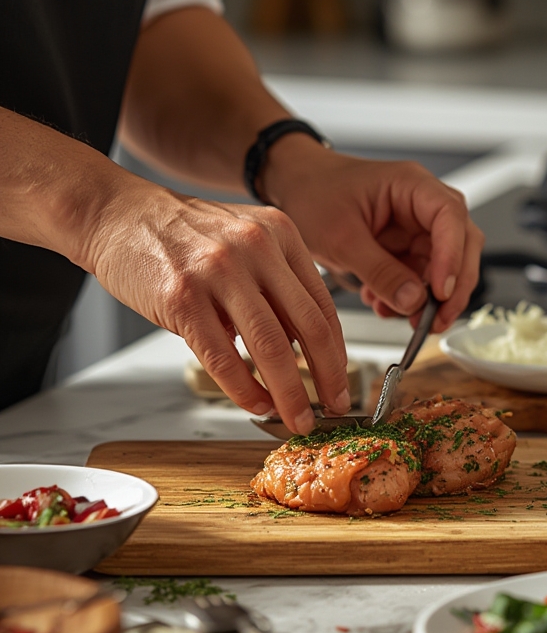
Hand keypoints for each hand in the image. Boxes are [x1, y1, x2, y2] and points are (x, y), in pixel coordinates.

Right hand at [86, 183, 349, 433]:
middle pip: (309, 328)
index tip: (341, 382)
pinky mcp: (182, 297)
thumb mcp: (245, 240)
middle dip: (326, 379)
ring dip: (289, 394)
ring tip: (296, 417)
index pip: (323, 305)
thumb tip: (304, 347)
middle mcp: (256, 248)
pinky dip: (245, 390)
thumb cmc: (182, 235)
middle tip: (332, 408)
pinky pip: (224, 358)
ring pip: (271, 348)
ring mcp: (219, 272)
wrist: (120, 215)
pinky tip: (255, 404)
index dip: (338, 353)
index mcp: (280, 234)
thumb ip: (277, 284)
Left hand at [263, 143, 483, 331]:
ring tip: (403, 318)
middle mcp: (422, 205)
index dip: (452, 256)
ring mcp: (416, 228)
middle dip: (452, 286)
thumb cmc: (314, 193)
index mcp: (411, 186)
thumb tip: (413, 302)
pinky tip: (385, 306)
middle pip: (461, 244)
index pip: (450, 216)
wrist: (293, 190)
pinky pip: (420, 278)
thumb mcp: (341, 237)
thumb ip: (379, 271)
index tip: (441, 291)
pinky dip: (408, 298)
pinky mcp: (405, 249)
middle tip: (436, 320)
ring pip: (445, 267)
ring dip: (429, 299)